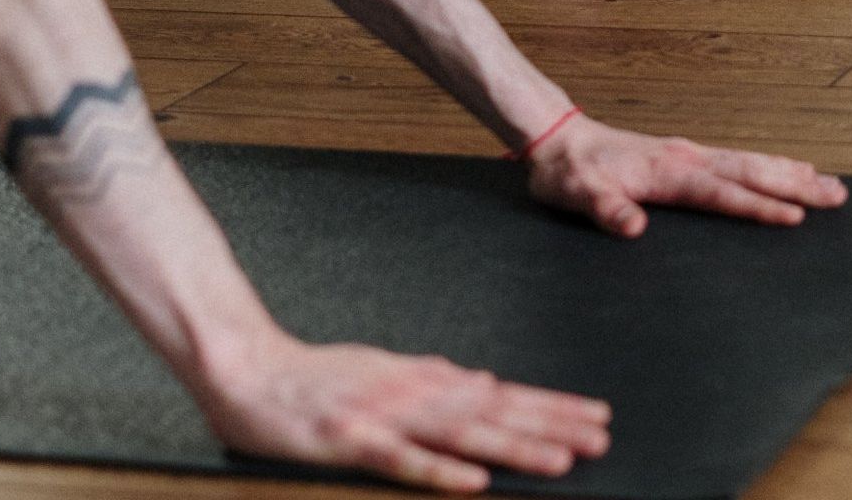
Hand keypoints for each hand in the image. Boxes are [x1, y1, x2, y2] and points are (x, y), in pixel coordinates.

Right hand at [200, 329, 611, 492]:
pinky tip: (475, 483)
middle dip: (552, 425)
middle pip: (495, 413)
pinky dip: (440, 472)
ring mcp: (385, 416)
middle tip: (604, 437)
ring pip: (461, 435)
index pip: (502, 396)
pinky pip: (402, 461)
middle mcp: (415, 394)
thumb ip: (435, 380)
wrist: (247, 368)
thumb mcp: (387, 371)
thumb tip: (483, 381)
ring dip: (513, 447)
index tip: (599, 417)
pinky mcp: (351, 439)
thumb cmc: (317, 378)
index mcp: (425, 381)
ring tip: (561, 459)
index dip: (552, 407)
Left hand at [526, 117, 847, 237]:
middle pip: (751, 171)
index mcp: (667, 172)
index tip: (795, 217)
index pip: (721, 192)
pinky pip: (739, 161)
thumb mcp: (575, 195)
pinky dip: (771, 165)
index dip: (757, 207)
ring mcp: (690, 154)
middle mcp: (687, 158)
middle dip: (796, 185)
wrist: (557, 139)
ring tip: (831, 185)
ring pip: (751, 163)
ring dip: (791, 173)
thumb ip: (604, 209)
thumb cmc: (568, 173)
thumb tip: (633, 226)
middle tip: (839, 197)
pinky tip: (789, 171)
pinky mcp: (687, 157)